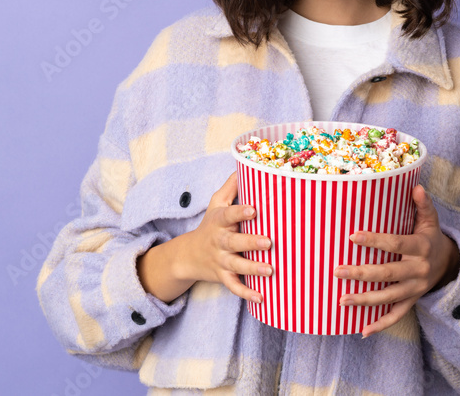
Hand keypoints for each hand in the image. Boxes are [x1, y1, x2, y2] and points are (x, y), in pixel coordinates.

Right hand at [178, 172, 272, 302]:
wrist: (188, 255)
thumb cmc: (211, 224)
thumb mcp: (217, 203)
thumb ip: (232, 185)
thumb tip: (246, 162)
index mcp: (220, 221)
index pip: (229, 215)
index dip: (240, 212)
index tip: (254, 210)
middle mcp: (220, 241)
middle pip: (235, 242)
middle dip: (251, 242)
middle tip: (269, 242)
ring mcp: (221, 260)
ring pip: (236, 265)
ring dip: (253, 268)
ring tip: (271, 270)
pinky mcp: (222, 276)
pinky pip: (234, 285)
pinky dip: (246, 292)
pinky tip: (262, 297)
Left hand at [334, 184, 459, 337]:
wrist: (450, 264)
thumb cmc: (431, 237)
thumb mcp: (430, 220)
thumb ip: (423, 205)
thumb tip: (416, 186)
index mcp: (420, 247)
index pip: (395, 244)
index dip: (374, 241)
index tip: (353, 237)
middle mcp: (417, 270)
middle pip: (387, 274)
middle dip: (361, 273)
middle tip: (337, 271)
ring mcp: (415, 289)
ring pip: (388, 297)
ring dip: (364, 300)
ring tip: (342, 300)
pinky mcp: (412, 301)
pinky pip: (396, 315)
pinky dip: (381, 324)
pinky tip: (362, 330)